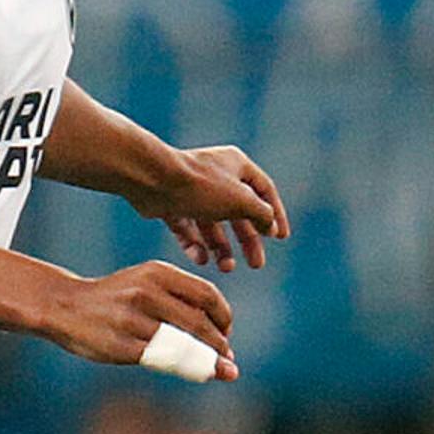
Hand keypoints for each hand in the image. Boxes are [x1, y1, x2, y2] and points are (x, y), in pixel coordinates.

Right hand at [46, 262, 237, 379]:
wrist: (65, 305)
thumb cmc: (116, 298)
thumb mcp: (147, 283)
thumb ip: (180, 300)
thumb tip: (224, 334)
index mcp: (157, 272)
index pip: (207, 295)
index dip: (224, 317)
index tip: (226, 333)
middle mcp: (146, 292)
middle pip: (199, 322)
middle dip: (219, 345)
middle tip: (226, 358)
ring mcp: (132, 320)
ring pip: (182, 345)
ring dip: (205, 361)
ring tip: (214, 370)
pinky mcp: (121, 346)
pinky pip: (161, 360)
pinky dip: (180, 368)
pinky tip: (187, 371)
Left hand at [140, 144, 288, 271]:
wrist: (153, 181)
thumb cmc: (201, 186)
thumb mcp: (242, 201)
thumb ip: (262, 214)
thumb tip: (270, 226)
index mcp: (236, 165)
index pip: (264, 191)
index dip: (275, 214)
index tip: (281, 238)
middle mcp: (216, 176)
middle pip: (238, 212)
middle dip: (248, 240)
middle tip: (256, 264)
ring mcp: (192, 191)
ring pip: (212, 224)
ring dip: (221, 248)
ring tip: (226, 268)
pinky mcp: (171, 204)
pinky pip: (188, 229)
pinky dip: (196, 245)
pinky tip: (201, 259)